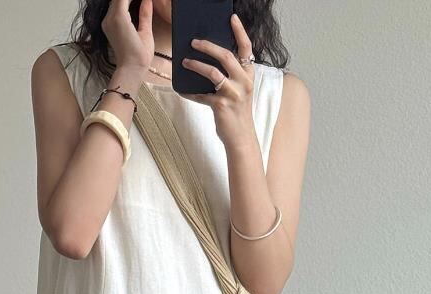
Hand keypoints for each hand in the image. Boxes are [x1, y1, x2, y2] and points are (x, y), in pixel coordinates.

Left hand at [102, 0, 153, 74]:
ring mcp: (106, 23)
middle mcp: (109, 19)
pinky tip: (131, 5)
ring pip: (114, 2)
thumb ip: (146, 13)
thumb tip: (147, 0)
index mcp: (119, 18)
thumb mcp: (146, 32)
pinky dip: (121, 5)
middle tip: (141, 1)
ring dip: (125, 0)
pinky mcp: (107, 27)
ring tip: (137, 3)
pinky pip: (113, 9)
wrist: (129, 70)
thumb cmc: (139, 56)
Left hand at [179, 12, 256, 148]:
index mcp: (249, 75)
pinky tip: (181, 90)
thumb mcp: (240, 91)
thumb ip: (231, 75)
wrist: (241, 138)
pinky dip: (190, 93)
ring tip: (184, 61)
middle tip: (194, 41)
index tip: (232, 18)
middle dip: (208, 46)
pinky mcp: (221, 106)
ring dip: (196, 65)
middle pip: (226, 56)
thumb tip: (209, 61)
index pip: (246, 49)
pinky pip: (201, 95)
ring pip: (213, 72)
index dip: (240, 31)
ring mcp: (233, 94)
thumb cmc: (237, 113)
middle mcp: (244, 82)